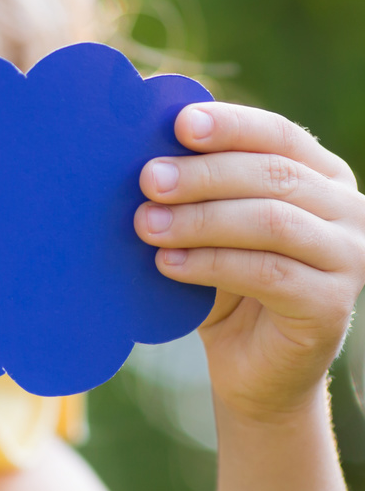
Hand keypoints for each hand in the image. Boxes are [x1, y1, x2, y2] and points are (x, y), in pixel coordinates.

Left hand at [136, 102, 364, 418]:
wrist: (251, 366)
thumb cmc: (224, 285)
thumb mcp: (212, 229)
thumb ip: (196, 191)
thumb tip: (146, 154)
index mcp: (323, 177)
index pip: (280, 136)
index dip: (231, 125)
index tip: (179, 123)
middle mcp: (349, 211)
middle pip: (273, 175)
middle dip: (204, 175)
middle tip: (148, 180)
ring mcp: (349, 258)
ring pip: (270, 221)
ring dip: (200, 219)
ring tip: (146, 225)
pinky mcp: (331, 304)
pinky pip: (266, 273)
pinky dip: (210, 263)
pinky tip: (167, 262)